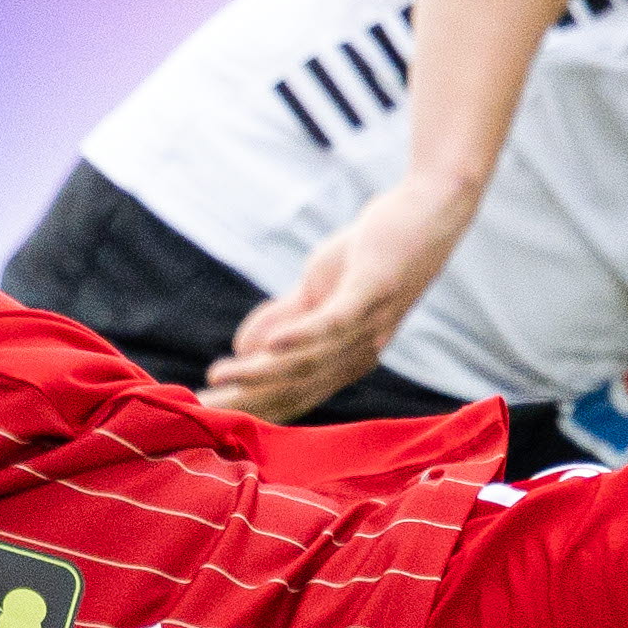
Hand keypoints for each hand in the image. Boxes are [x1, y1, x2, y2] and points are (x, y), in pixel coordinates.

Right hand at [200, 174, 477, 421]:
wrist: (429, 210)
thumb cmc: (373, 251)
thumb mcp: (319, 286)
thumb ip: (283, 317)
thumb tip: (241, 347)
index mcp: (343, 357)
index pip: (287, 392)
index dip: (244, 407)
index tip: (199, 416)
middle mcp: (357, 352)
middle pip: (293, 388)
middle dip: (244, 403)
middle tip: (199, 413)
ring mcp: (368, 324)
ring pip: (308, 360)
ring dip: (260, 371)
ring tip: (217, 377)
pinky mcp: (373, 291)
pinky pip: (334, 322)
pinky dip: (300, 336)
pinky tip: (269, 344)